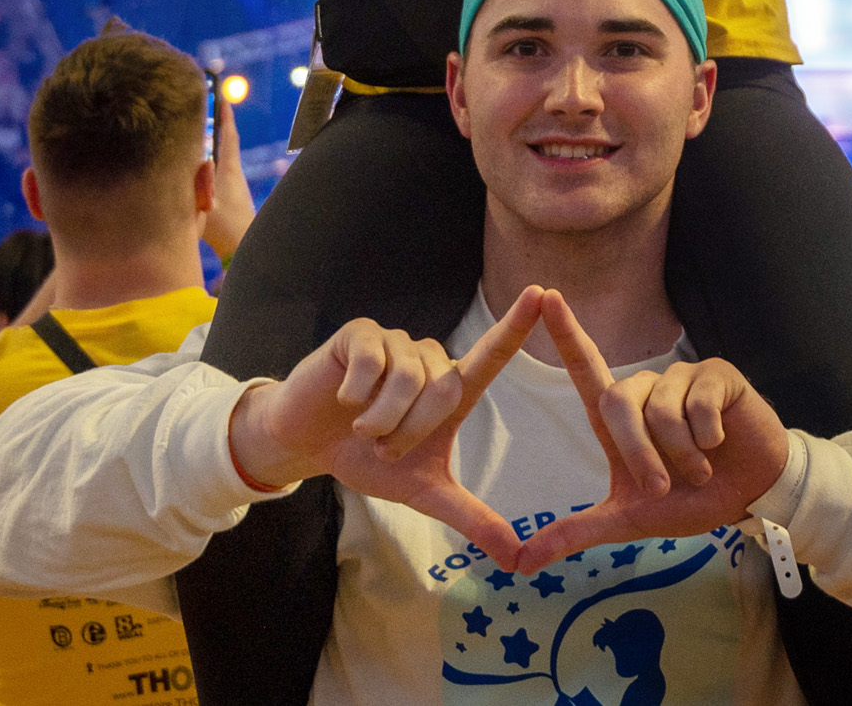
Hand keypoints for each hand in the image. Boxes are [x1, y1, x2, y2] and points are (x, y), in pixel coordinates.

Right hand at [203, 89, 255, 262]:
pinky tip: (202, 163)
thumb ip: (199, 183)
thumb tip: (200, 160)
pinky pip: (219, 170)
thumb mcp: (205, 204)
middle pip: (226, 141)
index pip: (227, 135)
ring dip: (214, 141)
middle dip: (218, 123)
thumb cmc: (223, 228)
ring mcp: (233, 185)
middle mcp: (233, 173)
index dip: (224, 115)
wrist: (243, 247)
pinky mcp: (231, 197)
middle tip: (209, 105)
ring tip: (201, 128)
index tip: (222, 95)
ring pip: (223, 156)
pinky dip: (212, 160)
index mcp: (228, 170)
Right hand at [228, 294, 544, 566]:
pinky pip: (371, 364)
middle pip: (442, 391)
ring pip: (405, 381)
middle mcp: (429, 358)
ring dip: (380, 418)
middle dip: (409, 432)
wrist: (306, 444)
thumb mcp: (422, 492)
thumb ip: (471, 517)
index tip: (545, 294)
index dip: (516, 325)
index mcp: (450, 388)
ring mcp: (395, 343)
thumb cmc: (368, 458)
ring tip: (363, 426)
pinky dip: (356, 393)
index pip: (492, 355)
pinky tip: (343, 398)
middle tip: (383, 446)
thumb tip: (517, 558)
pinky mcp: (361, 334)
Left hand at [512, 292, 790, 573]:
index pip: (587, 368)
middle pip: (619, 401)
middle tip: (663, 486)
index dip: (566, 334)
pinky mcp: (717, 376)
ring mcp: (684, 379)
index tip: (546, 296)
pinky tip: (721, 442)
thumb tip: (521, 563)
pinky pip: (698, 403)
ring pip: (661, 408)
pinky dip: (707, 436)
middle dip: (640, 454)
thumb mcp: (629, 519)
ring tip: (701, 468)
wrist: (750, 496)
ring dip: (681, 453)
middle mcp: (648, 389)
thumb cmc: (688, 499)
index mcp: (621, 416)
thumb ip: (577, 533)